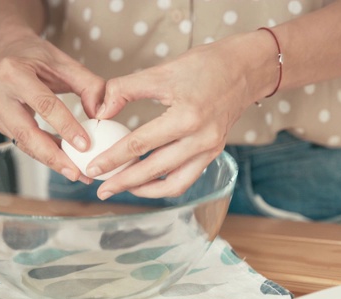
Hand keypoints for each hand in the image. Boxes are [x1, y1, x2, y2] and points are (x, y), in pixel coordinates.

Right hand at [0, 31, 104, 182]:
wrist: (7, 50)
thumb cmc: (37, 57)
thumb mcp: (66, 63)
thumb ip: (89, 86)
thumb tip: (102, 115)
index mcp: (13, 72)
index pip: (43, 104)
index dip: (65, 127)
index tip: (85, 146)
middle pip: (26, 133)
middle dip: (53, 157)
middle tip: (77, 173)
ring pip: (23, 142)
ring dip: (50, 159)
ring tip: (76, 172)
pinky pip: (21, 141)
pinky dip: (43, 152)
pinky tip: (63, 161)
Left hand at [88, 31, 276, 198]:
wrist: (246, 69)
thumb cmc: (206, 66)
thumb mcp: (162, 72)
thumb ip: (126, 90)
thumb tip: (101, 111)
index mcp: (186, 117)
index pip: (140, 144)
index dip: (113, 158)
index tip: (94, 168)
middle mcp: (200, 139)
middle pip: (155, 170)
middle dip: (124, 183)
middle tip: (102, 189)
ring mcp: (210, 149)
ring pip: (174, 184)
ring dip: (147, 190)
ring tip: (125, 188)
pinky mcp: (214, 152)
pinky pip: (187, 178)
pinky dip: (166, 184)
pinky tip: (149, 180)